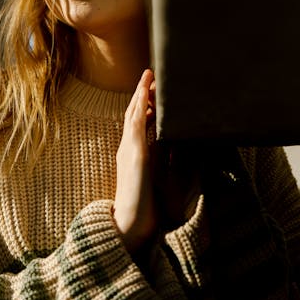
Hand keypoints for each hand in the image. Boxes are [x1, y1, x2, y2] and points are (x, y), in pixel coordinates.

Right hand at [113, 68, 155, 254]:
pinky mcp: (135, 155)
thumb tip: (171, 151)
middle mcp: (128, 148)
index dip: (142, 104)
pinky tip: (144, 96)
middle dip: (141, 93)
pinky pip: (136, 126)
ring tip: (147, 77)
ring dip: (140, 94)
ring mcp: (129, 150)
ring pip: (133, 115)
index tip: (149, 90)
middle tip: (149, 75)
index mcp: (133, 153)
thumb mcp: (152, 180)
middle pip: (133, 113)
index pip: (137, 123)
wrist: (129, 224)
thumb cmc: (142, 207)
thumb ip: (158, 164)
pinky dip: (139, 108)